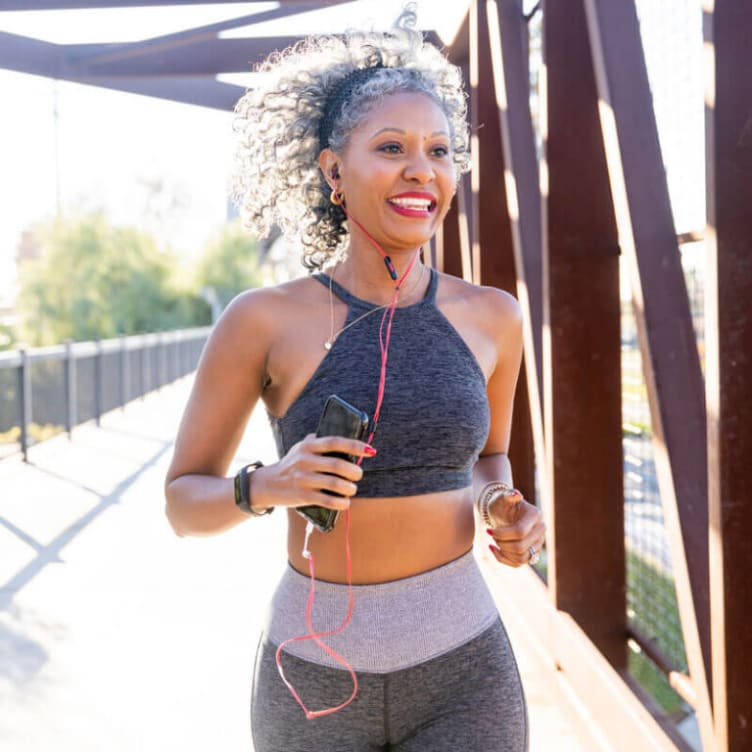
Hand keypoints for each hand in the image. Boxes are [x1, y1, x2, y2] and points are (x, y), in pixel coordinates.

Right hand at [250, 433, 372, 511]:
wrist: (267, 484)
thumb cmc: (290, 464)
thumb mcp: (299, 448)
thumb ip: (316, 442)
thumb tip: (342, 439)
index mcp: (308, 447)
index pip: (334, 442)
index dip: (354, 446)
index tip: (369, 451)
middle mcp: (305, 461)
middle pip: (337, 465)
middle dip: (354, 471)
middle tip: (358, 474)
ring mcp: (303, 479)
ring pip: (335, 484)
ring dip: (349, 488)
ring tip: (352, 488)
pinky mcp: (303, 496)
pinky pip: (327, 501)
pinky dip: (341, 503)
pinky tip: (345, 502)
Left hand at [486, 490, 545, 567]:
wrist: (503, 512)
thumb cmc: (501, 504)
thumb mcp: (502, 498)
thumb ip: (508, 495)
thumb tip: (515, 494)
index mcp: (535, 515)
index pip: (520, 532)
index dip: (502, 534)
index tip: (488, 530)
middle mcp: (541, 530)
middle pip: (521, 547)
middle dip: (502, 543)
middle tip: (492, 535)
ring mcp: (538, 543)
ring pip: (521, 558)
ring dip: (503, 552)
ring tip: (494, 542)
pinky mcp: (533, 553)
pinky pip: (519, 564)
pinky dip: (504, 559)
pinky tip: (495, 550)